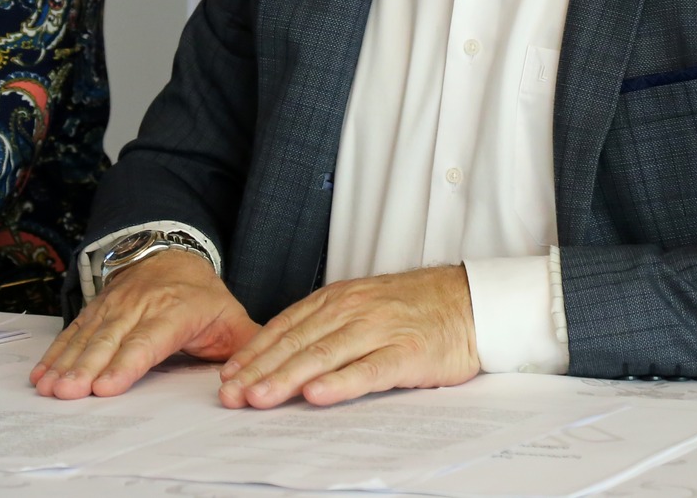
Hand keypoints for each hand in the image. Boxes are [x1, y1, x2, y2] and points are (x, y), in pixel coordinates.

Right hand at [32, 248, 256, 398]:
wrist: (171, 253)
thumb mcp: (229, 316)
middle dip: (87, 368)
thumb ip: (245, 346)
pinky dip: (56, 352)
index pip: (148, 341)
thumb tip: (258, 377)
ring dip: (66, 362)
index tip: (106, 387)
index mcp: (175, 310)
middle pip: (110, 341)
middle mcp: (140, 306)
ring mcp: (114, 306)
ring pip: (88, 336)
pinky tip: (42, 373)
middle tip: (68, 392)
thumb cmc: (202, 296)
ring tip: (49, 387)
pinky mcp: (96, 309)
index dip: (126, 364)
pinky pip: (73, 331)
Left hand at [217, 264, 478, 408]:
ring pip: (324, 355)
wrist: (469, 302)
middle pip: (297, 343)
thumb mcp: (363, 306)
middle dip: (259, 371)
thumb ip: (326, 326)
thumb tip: (280, 355)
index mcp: (339, 298)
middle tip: (230, 396)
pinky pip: (368, 370)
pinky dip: (340, 383)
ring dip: (287, 378)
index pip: (285, 326)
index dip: (253, 353)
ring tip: (260, 398)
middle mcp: (353, 310)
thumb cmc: (413, 310)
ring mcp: (379, 329)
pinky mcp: (405, 352)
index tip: (227, 377)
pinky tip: (317, 395)